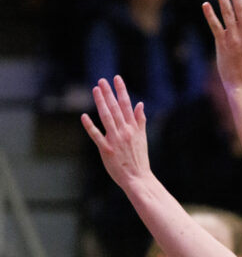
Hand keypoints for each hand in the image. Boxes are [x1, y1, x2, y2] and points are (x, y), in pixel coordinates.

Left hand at [81, 79, 150, 193]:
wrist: (138, 178)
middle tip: (102, 81)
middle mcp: (124, 131)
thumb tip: (140, 104)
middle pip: (116, 108)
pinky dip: (90, 126)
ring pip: (107, 117)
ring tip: (95, 90)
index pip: (127, 105)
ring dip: (101, 103)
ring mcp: (115, 140)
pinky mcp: (106, 150)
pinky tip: (84, 116)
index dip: (121, 91)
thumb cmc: (139, 158)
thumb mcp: (142, 137)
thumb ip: (140, 120)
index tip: (116, 78)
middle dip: (109, 93)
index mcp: (133, 128)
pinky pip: (96, 136)